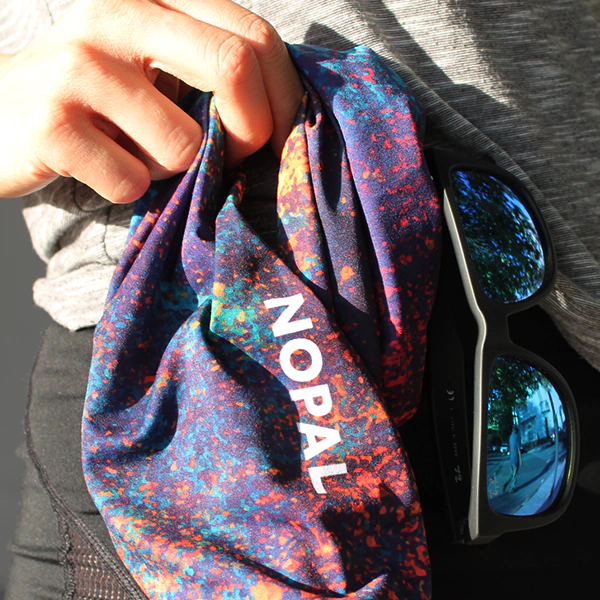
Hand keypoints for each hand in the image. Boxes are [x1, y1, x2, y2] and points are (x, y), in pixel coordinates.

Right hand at [0, 0, 303, 202]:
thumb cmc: (94, 98)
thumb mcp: (152, 64)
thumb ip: (209, 70)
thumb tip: (281, 115)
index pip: (253, 37)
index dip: (284, 97)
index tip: (282, 138)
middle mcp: (116, 14)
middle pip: (233, 68)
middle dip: (250, 132)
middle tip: (233, 159)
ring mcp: (78, 66)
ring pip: (184, 145)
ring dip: (172, 169)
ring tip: (135, 153)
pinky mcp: (51, 123)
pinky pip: (133, 182)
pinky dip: (128, 189)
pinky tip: (98, 168)